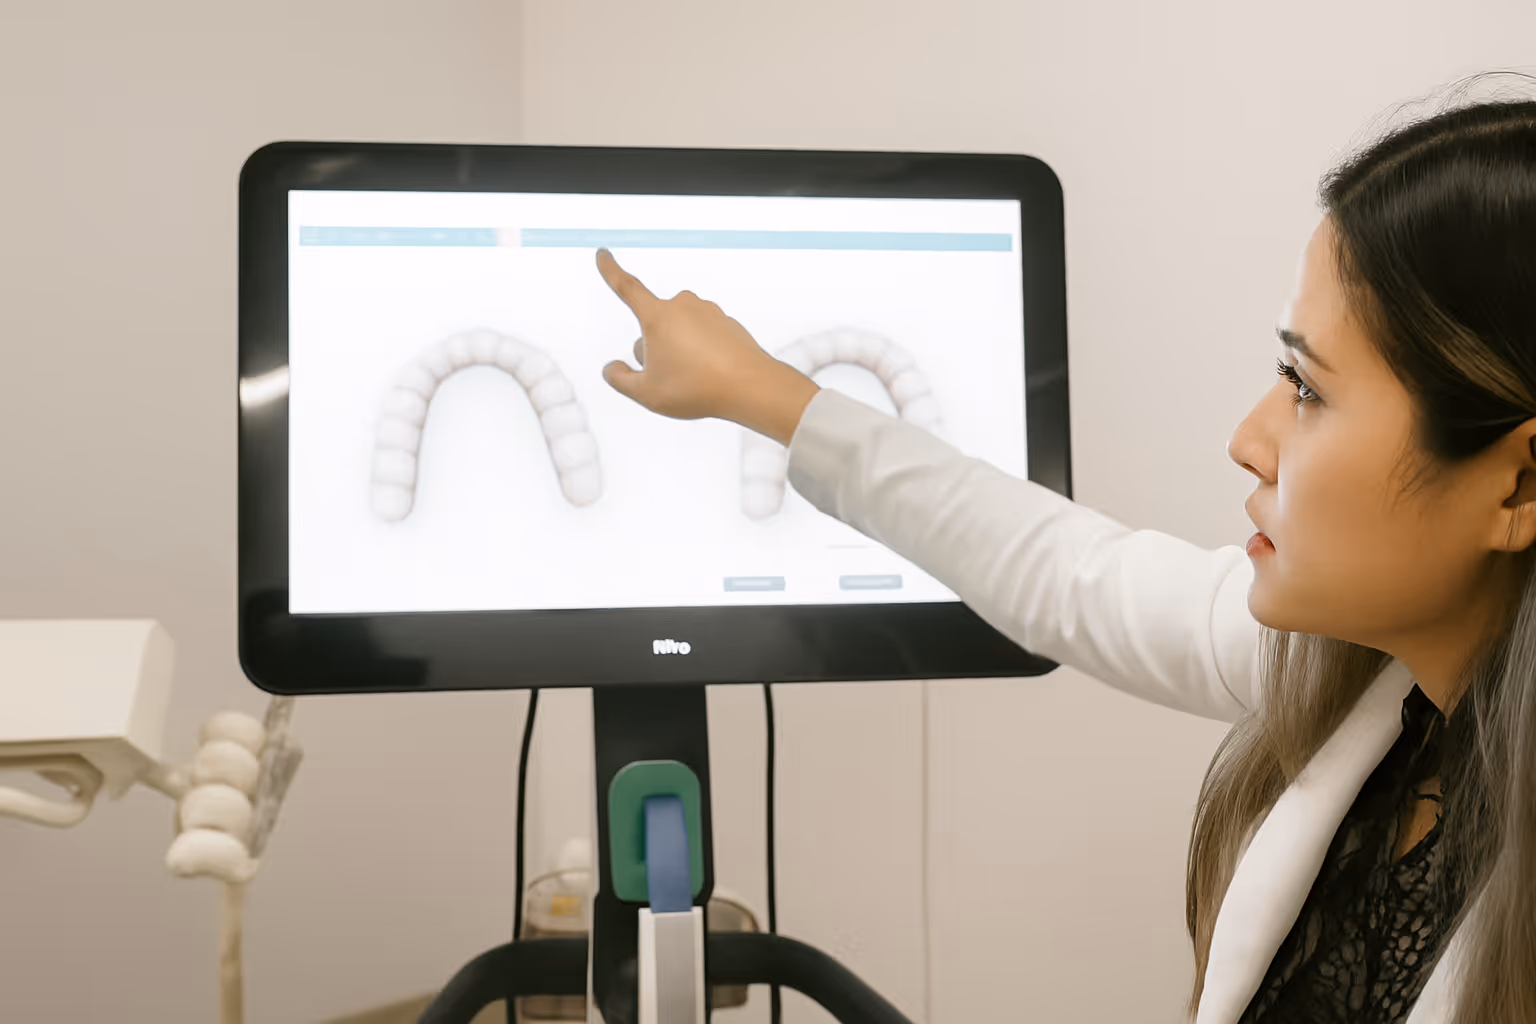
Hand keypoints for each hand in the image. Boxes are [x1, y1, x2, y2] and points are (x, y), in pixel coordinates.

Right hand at [595, 249, 819, 444]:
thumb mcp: (648, 393)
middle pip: (654, 326)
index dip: (611, 270)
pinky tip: (712, 373)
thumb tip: (613, 368)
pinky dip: (703, 352)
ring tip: (695, 378)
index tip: (603, 254)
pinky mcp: (726, 322)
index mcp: (658, 316)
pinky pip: (703, 336)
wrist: (751, 386)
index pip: (626, 287)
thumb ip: (621, 380)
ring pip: (679, 331)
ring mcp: (708, 312)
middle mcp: (682, 306)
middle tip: (670, 377)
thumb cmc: (698, 388)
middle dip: (654, 348)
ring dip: (679, 350)